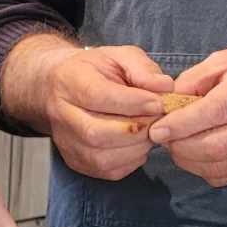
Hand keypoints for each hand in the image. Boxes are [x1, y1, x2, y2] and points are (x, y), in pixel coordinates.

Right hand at [37, 43, 175, 180]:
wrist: (63, 87)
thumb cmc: (96, 70)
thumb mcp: (120, 56)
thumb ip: (143, 68)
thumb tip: (165, 87)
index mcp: (70, 81)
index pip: (98, 96)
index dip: (132, 103)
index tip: (158, 103)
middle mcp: (62, 115)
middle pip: (96, 133)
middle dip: (136, 129)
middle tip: (159, 119)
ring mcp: (67, 142)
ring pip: (102, 157)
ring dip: (136, 147)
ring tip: (150, 130)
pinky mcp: (76, 161)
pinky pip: (108, 170)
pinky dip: (131, 160)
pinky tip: (138, 143)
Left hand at [146, 43, 226, 186]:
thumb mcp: (224, 60)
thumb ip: (193, 80)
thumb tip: (166, 105)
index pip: (214, 113)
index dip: (181, 125)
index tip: (157, 129)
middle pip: (215, 146)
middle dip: (180, 146)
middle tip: (163, 138)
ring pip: (220, 166)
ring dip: (188, 161)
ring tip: (177, 145)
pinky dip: (204, 170)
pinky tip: (196, 154)